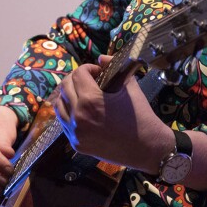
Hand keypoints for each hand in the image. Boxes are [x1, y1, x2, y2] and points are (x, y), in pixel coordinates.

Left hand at [53, 56, 173, 173]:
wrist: (147, 148)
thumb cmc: (141, 115)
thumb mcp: (130, 86)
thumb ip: (113, 68)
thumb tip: (101, 58)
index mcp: (91, 100)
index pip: (79, 74)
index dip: (89, 68)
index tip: (99, 72)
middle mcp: (78, 116)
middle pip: (65, 87)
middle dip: (77, 78)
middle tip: (89, 79)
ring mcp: (75, 132)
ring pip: (59, 105)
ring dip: (68, 95)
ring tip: (82, 93)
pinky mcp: (76, 144)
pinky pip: (64, 123)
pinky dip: (69, 112)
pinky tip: (82, 110)